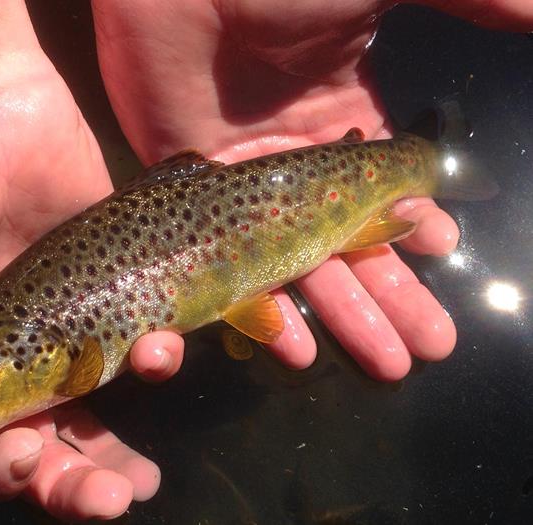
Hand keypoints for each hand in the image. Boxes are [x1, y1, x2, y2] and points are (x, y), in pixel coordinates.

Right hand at [0, 1, 181, 519]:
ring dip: (117, 446)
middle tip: (110, 501)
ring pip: (92, 410)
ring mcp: (56, 331)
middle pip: (39, 449)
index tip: (25, 464)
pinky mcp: (105, 294)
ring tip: (143, 458)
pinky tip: (168, 354)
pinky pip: (134, 344)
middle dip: (72, 484)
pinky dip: (154, 362)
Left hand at [92, 0, 532, 379]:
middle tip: (427, 345)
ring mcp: (245, 189)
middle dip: (394, 294)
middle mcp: (297, 164)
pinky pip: (234, 270)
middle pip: (352, 244)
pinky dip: (266, 309)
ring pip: (301, 268)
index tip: (445, 259)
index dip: (418, 226)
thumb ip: (466, 1)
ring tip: (384, 363)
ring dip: (343, 317)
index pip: (388, 189)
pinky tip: (297, 347)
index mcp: (342, 118)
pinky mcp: (197, 205)